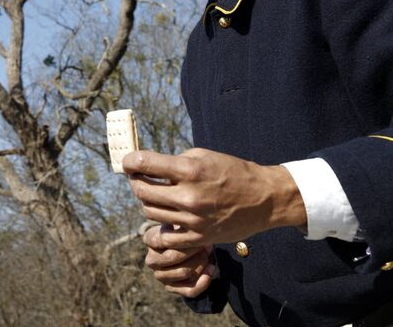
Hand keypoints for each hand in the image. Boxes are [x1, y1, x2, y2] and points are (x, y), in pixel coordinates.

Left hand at [124, 148, 305, 247]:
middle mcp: (189, 195)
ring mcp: (192, 219)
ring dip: (148, 202)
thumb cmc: (233, 172)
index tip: (128, 162)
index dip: (130, 161)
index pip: (145, 164)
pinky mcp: (198, 237)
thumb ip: (176, 162)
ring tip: (156, 195)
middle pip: (142, 191)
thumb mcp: (205, 156)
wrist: (264, 199)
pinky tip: (165, 216)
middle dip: (136, 181)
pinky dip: (160, 226)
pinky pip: (165, 236)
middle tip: (139, 177)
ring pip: (150, 212)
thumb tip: (149, 165)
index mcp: (190, 170)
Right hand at [143, 224, 217, 297]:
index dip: (180, 237)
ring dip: (200, 264)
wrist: (191, 245)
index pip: (160, 240)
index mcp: (150, 239)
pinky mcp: (171, 287)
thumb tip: (184, 224)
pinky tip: (212, 269)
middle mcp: (151, 259)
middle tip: (205, 245)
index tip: (195, 232)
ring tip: (208, 255)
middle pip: (172, 257)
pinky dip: (203, 282)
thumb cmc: (186, 229)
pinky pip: (189, 290)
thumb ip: (181, 222)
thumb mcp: (182, 221)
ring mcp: (160, 275)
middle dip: (192, 251)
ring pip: (182, 272)